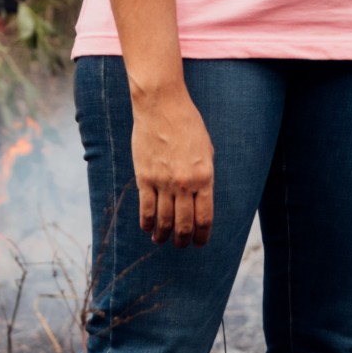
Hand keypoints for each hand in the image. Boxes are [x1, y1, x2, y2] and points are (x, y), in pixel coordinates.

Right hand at [131, 83, 214, 246]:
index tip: (199, 243)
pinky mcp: (145, 177)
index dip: (202, 235)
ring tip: (162, 240)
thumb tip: (199, 199)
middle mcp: (184, 183)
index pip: (204, 217)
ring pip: (163, 220)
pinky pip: (145, 208)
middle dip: (182, 240)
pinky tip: (148, 228)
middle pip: (184, 224)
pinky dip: (147, 223)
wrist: (162, 106)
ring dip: (163, 235)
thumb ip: (204, 177)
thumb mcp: (206, 151)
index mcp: (204, 177)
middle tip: (181, 245)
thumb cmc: (188, 125)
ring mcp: (163, 182)